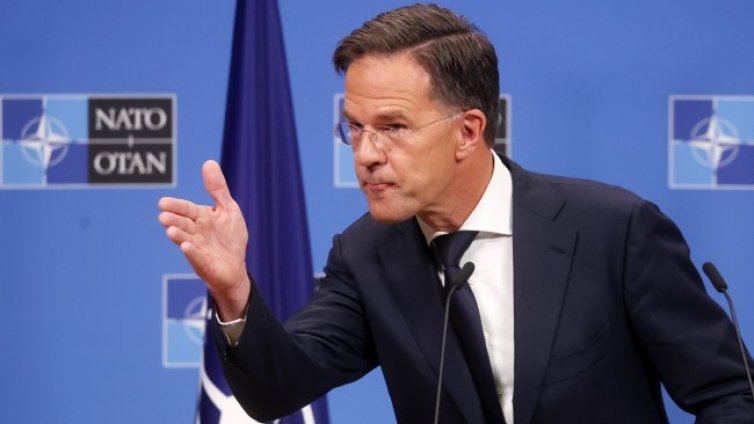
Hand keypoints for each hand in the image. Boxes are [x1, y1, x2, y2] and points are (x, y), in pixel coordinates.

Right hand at [158, 160, 250, 319]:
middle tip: (163, 216)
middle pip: (183, 225)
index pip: (186, 209)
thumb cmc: (230, 238)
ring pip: (186, 241)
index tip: (162, 203)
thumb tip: (209, 162)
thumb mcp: (228, 209)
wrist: (236, 267)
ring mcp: (199, 249)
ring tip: (170, 231)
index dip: (176, 206)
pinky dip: (192, 253)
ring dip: (178, 236)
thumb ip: (218, 189)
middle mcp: (196, 233)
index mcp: (201, 218)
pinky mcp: (205, 265)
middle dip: (173, 220)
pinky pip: (198, 258)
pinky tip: (186, 248)